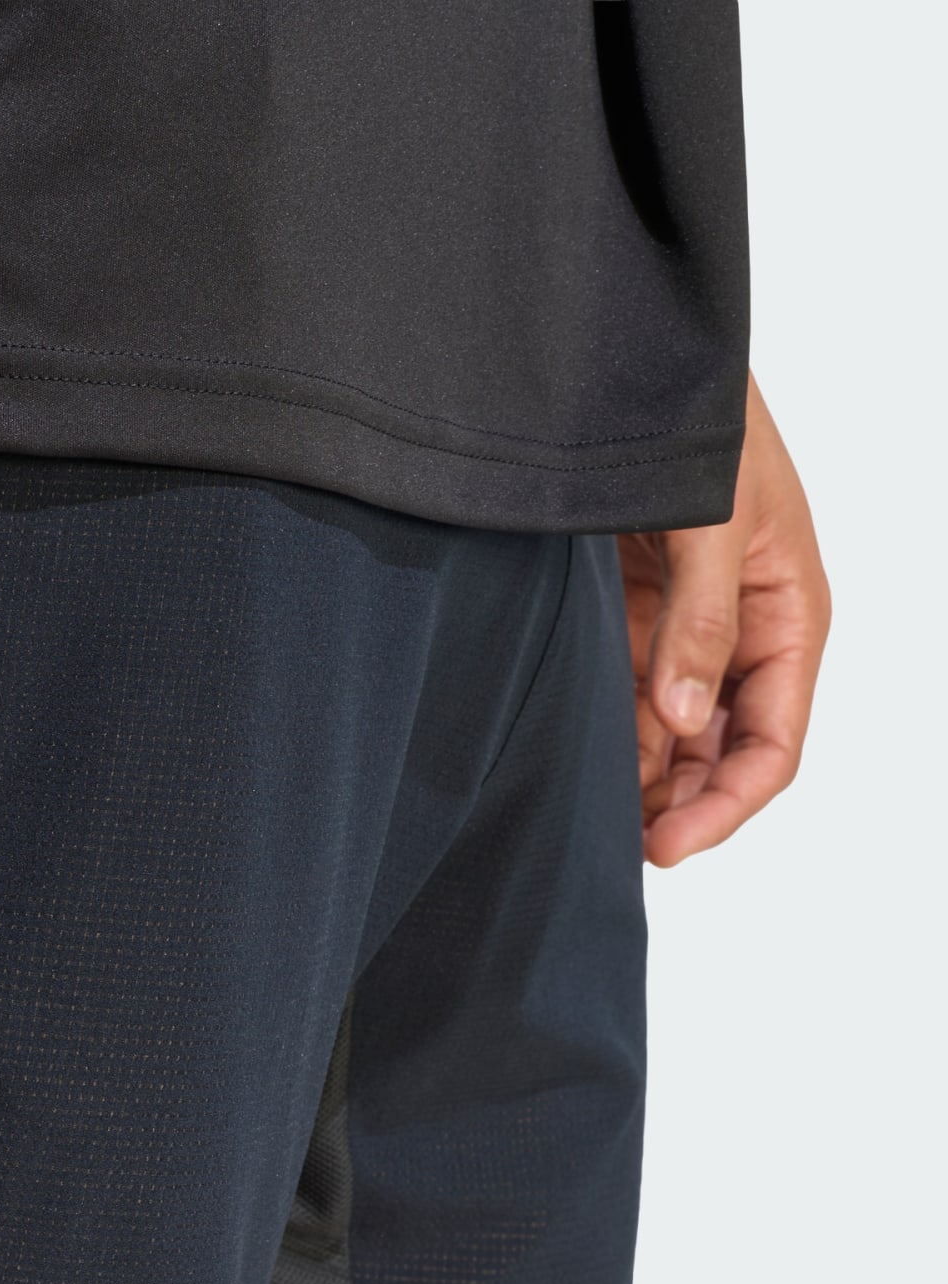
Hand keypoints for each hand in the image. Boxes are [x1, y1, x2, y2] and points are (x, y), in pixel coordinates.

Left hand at [620, 375, 831, 865]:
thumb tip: (681, 715)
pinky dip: (602, 732)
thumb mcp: (713, 518)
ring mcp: (681, 629)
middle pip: (718, 753)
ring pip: (667, 734)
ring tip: (583, 817)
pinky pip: (621, 694)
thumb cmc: (703, 422)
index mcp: (788, 616)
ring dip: (635, 777)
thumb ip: (699, 619)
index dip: (727, 805)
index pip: (773, 743)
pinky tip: (568, 765)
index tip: (668, 846)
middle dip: (678, 804)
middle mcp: (739, 634)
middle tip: (614, 847)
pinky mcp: (629, 615)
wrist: (634, 364)